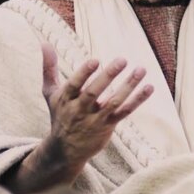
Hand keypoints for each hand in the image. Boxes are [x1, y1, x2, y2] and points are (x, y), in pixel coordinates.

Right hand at [41, 44, 153, 168]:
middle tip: (122, 59)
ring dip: (128, 86)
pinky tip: (149, 87)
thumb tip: (44, 43)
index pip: (74, 85)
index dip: (84, 73)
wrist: (65, 150)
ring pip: (114, 102)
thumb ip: (49, 68)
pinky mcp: (108, 126)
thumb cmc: (59, 115)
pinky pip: (124, 112)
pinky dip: (137, 100)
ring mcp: (95, 119)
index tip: (95, 60)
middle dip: (108, 76)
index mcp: (66, 99)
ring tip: (141, 69)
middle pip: (94, 93)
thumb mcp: (50, 93)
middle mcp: (80, 110)